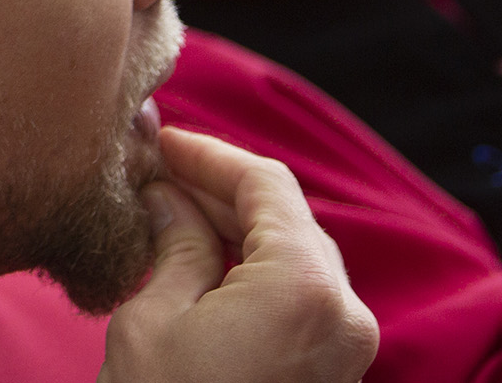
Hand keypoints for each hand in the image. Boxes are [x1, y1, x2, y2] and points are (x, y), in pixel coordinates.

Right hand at [101, 128, 376, 382]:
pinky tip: (199, 261)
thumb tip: (168, 196)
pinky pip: (299, 299)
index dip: (208, 154)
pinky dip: (252, 271)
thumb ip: (174, 243)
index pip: (265, 184)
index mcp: (305, 286)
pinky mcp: (333, 375)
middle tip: (157, 172)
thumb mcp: (155, 318)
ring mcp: (346, 348)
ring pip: (295, 257)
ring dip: (236, 230)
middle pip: (286, 218)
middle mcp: (344, 311)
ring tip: (169, 213)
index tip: (161, 142)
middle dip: (220, 190)